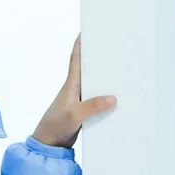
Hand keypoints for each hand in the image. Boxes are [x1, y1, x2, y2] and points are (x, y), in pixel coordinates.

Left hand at [31, 33, 116, 148]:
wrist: (48, 145)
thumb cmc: (55, 126)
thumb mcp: (74, 115)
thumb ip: (92, 107)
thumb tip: (113, 98)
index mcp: (71, 85)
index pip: (75, 59)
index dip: (80, 44)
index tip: (87, 29)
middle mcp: (76, 90)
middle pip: (90, 70)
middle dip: (101, 58)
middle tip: (117, 47)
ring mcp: (80, 101)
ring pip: (96, 86)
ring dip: (107, 80)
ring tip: (126, 70)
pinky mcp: (85, 112)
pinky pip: (98, 101)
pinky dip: (108, 98)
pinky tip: (120, 98)